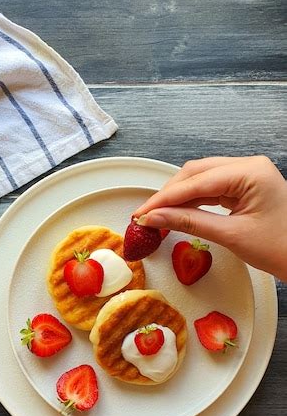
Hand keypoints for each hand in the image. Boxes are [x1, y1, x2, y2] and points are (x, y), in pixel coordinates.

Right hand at [134, 155, 286, 280]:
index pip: (196, 181)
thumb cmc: (281, 248)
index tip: (142, 212)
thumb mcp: (231, 236)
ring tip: (157, 215)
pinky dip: (192, 201)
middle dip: (168, 194)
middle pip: (195, 173)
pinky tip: (176, 212)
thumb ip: (189, 223)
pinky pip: (211, 189)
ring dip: (178, 197)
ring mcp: (247, 176)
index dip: (164, 198)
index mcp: (250, 172)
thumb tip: (155, 219)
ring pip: (201, 179)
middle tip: (145, 215)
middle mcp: (249, 167)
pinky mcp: (245, 188)